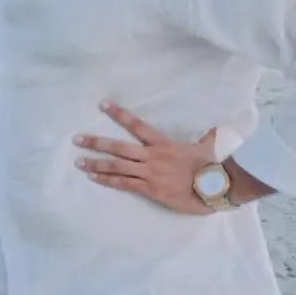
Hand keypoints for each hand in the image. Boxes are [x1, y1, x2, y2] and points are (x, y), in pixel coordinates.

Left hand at [74, 101, 217, 214]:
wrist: (218, 189)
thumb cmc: (214, 167)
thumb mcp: (209, 147)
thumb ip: (207, 137)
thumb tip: (214, 129)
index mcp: (164, 144)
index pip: (137, 125)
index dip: (119, 113)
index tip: (102, 104)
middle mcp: (153, 156)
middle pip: (118, 147)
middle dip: (96, 142)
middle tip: (77, 138)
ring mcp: (149, 173)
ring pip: (116, 166)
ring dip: (96, 163)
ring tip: (78, 161)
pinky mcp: (150, 190)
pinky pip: (124, 184)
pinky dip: (107, 180)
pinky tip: (93, 177)